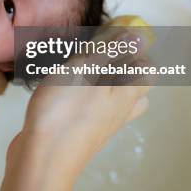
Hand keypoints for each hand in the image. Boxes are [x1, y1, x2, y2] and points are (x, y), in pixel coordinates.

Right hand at [1, 30, 151, 190]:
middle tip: (99, 51)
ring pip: (113, 100)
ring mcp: (100, 124)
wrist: (43, 156)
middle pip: (133, 87)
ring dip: (103, 82)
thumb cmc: (65, 110)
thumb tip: (138, 36)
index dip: (135, 49)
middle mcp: (119, 111)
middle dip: (122, 66)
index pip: (147, 69)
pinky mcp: (80, 131)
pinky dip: (84, 95)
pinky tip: (63, 88)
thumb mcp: (87, 69)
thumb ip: (110, 52)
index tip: (115, 35)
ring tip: (82, 68)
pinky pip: (92, 110)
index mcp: (126, 93)